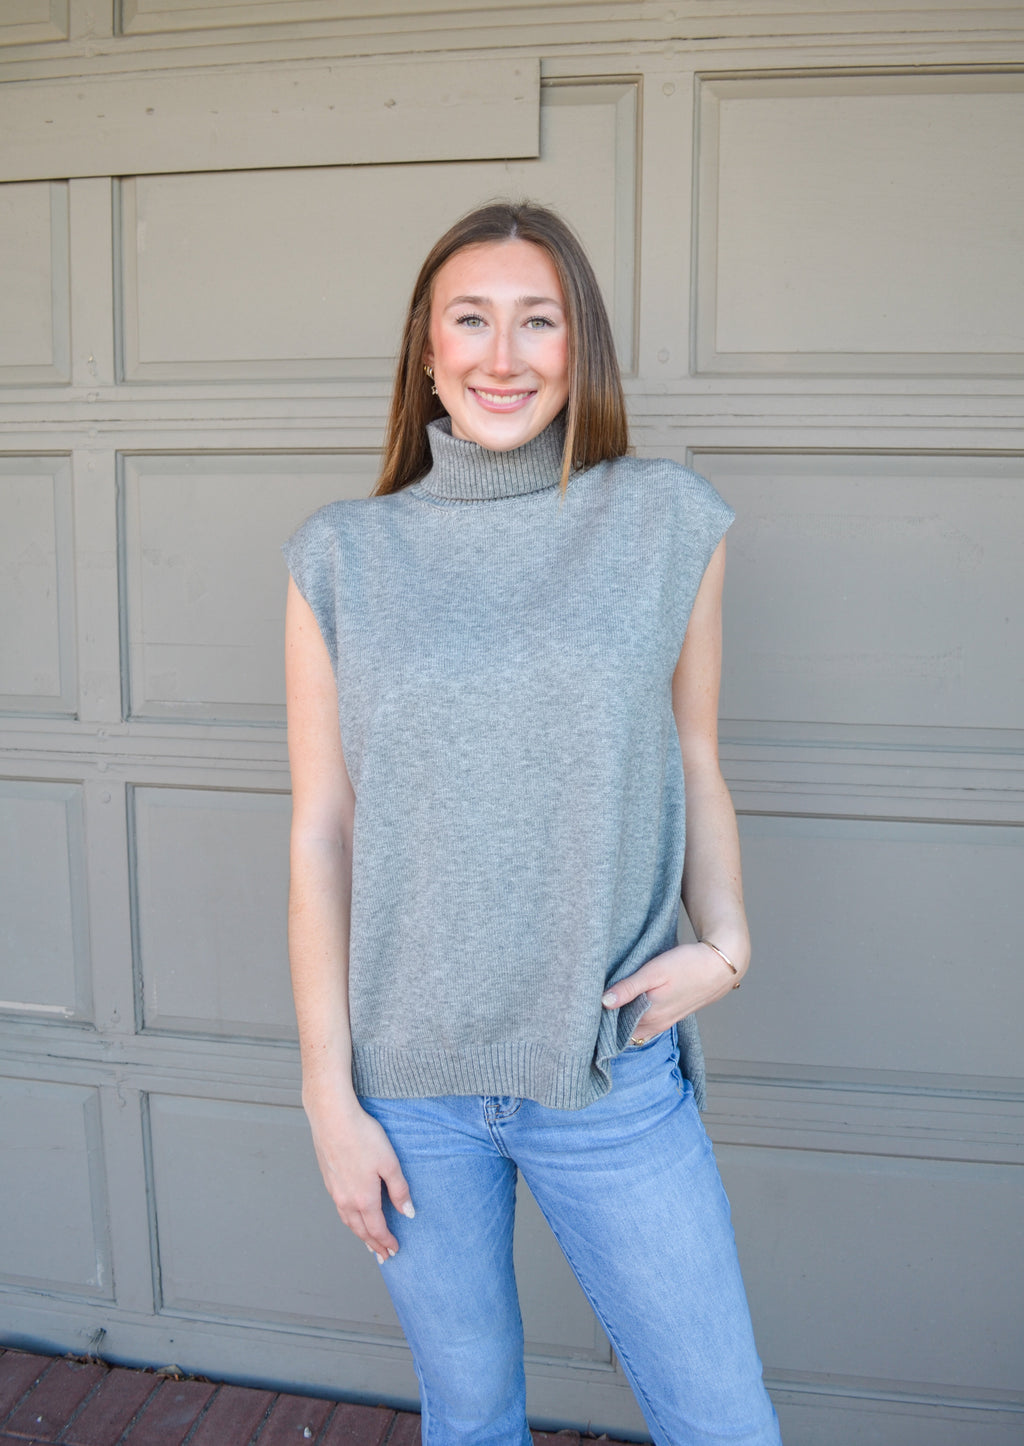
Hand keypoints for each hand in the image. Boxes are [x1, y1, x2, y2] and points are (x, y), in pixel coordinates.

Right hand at [304, 1087, 413, 1261]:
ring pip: (348, 1221)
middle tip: (383, 1256)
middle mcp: (346, 1200)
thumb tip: (407, 1213)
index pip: (377, 1229)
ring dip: (359, 1234)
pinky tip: (352, 1215)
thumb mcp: (389, 1162)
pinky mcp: (328, 1179)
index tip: (395, 1251)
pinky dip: (349, 1219)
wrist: (332, 1117)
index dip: (387, 1242)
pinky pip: (340, 1208)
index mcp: (364, 1199)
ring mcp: (335, 1191)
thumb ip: (399, 1190)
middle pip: (361, 1230)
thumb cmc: (362, 1136)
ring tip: (367, 1242)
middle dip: (373, 1245)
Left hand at [601, 941, 742, 1038]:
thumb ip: (628, 988)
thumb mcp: (654, 972)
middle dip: (607, 1022)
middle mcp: (655, 1025)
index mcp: (649, 1016)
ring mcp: (664, 1023)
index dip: (599, 1020)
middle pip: (623, 1031)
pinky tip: (629, 1005)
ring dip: (621, 1020)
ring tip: (607, 1004)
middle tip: (590, 1006)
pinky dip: (634, 1018)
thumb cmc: (687, 965)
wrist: (720, 966)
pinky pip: (646, 1025)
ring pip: (634, 1028)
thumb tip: (603, 1003)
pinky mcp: (671, 1015)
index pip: (614, 1029)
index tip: (586, 1009)